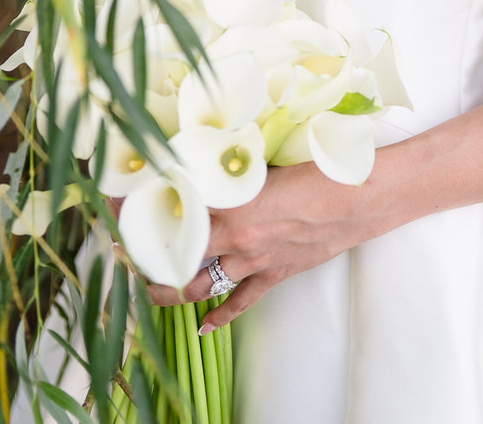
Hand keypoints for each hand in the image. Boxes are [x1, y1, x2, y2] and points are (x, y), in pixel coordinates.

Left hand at [126, 162, 373, 332]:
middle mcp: (237, 237)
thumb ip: (231, 164)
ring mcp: (255, 261)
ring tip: (146, 284)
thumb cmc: (321, 167)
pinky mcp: (275, 274)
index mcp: (232, 201)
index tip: (117, 200)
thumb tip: (201, 156)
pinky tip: (202, 326)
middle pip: (176, 251)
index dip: (141, 204)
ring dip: (168, 287)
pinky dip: (219, 316)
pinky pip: (240, 302)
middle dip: (143, 250)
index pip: (172, 206)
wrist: (365, 197)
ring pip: (198, 285)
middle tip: (120, 245)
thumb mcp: (268, 158)